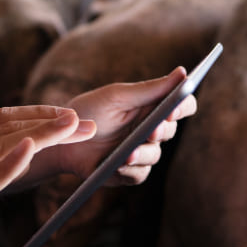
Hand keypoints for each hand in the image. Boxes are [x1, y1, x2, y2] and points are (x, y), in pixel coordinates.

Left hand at [58, 68, 197, 184]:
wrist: (63, 139)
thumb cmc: (90, 111)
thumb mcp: (117, 96)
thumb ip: (150, 88)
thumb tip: (182, 72)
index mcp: (151, 106)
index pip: (182, 105)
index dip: (183, 106)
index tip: (174, 108)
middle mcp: (151, 129)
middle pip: (171, 130)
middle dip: (161, 131)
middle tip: (151, 130)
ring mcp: (142, 151)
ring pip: (154, 155)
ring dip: (143, 154)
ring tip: (127, 154)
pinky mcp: (130, 172)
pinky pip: (140, 174)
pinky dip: (129, 170)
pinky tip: (117, 166)